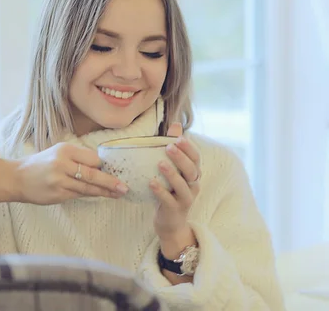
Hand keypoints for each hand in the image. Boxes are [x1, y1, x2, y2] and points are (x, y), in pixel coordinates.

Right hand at [12, 143, 129, 204]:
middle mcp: (62, 164)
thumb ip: (77, 158)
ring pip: (88, 188)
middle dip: (111, 182)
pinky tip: (101, 195)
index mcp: (64, 150)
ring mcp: (60, 181)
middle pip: (93, 175)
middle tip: (125, 187)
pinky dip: (91, 195)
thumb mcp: (57, 152)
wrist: (17, 178)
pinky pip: (79, 195)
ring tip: (118, 194)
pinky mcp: (58, 195)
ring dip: (105, 192)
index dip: (104, 166)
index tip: (117, 170)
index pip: (92, 158)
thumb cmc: (40, 164)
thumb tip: (101, 166)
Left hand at [150, 122, 200, 243]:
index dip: (189, 148)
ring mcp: (185, 199)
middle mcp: (193, 186)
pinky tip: (150, 183)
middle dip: (181, 158)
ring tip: (159, 163)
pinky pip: (168, 200)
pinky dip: (160, 191)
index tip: (178, 138)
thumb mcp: (173, 170)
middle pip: (191, 170)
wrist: (170, 222)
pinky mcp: (175, 210)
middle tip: (169, 147)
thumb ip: (174, 149)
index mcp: (193, 174)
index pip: (196, 158)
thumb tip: (175, 124)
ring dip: (171, 173)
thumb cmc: (170, 191)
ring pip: (182, 185)